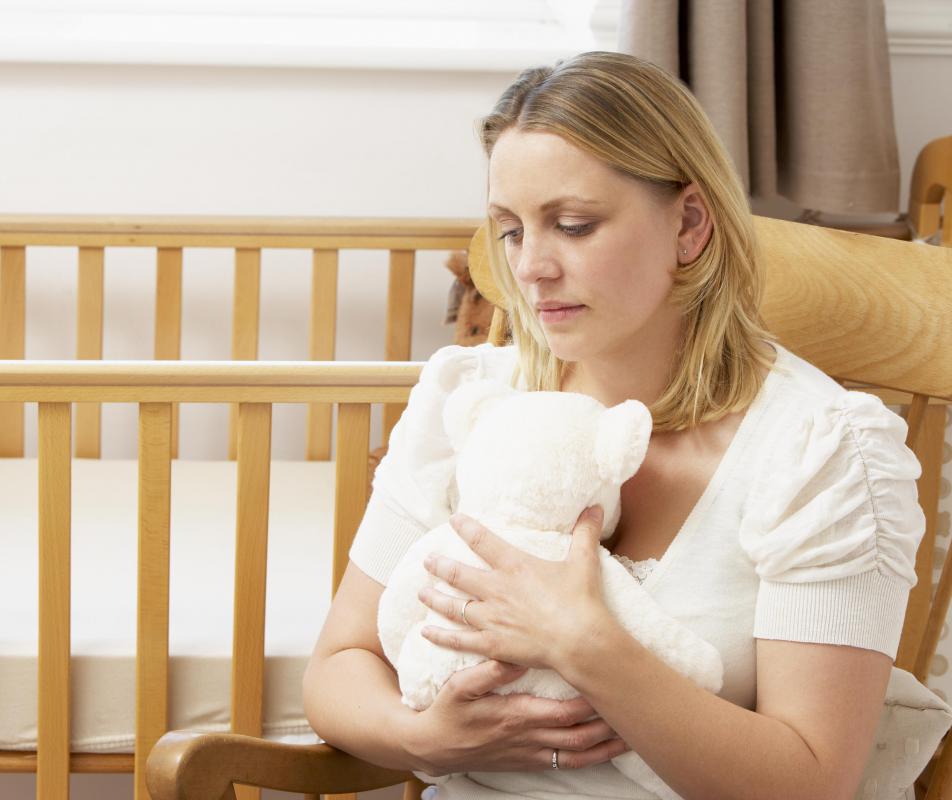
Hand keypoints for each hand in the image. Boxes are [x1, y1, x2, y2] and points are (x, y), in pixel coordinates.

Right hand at [406, 658, 628, 773]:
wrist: (434, 748)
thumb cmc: (448, 712)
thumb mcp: (459, 686)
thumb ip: (488, 672)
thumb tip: (515, 657)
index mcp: (515, 716)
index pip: (562, 713)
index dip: (590, 703)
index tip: (610, 686)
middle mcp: (528, 738)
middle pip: (579, 736)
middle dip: (609, 725)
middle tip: (635, 710)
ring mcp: (530, 753)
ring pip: (578, 754)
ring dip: (607, 746)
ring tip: (634, 734)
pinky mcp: (529, 761)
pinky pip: (567, 764)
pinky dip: (592, 759)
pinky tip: (608, 751)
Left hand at [418, 506, 612, 670]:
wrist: (580, 641)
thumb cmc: (582, 600)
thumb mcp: (584, 561)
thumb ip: (585, 534)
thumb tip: (595, 508)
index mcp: (514, 566)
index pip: (482, 540)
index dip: (465, 528)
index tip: (453, 520)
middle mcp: (496, 589)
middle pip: (458, 574)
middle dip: (439, 566)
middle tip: (427, 561)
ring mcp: (491, 618)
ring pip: (453, 606)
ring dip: (435, 598)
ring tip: (421, 593)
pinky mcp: (492, 644)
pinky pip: (459, 640)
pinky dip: (440, 636)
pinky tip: (426, 633)